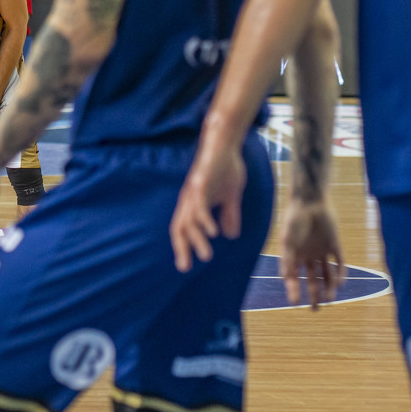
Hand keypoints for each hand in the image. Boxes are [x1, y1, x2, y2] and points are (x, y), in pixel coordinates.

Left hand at [171, 141, 246, 271]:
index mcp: (194, 204)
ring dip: (197, 239)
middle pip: (179, 228)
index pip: (183, 229)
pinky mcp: (201, 183)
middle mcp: (190, 200)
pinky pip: (200, 205)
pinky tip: (213, 233)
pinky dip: (205, 220)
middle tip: (185, 268)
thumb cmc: (225, 167)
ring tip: (206, 256)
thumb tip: (230, 235)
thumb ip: (230, 214)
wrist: (226, 143)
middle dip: (182, 248)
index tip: (185, 266)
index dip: (183, 246)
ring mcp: (194, 192)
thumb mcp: (231, 196)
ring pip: (190, 220)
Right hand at [278, 198, 344, 308]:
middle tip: (315, 309)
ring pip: (326, 275)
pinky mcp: (334, 245)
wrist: (310, 201)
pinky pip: (339, 263)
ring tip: (330, 300)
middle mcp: (309, 256)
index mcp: (295, 256)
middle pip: (312, 281)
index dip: (293, 291)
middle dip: (314, 295)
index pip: (294, 278)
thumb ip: (287, 259)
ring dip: (328, 288)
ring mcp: (322, 252)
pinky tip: (339, 283)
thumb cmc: (294, 219)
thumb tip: (285, 278)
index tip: (294, 303)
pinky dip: (340, 274)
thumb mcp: (287, 240)